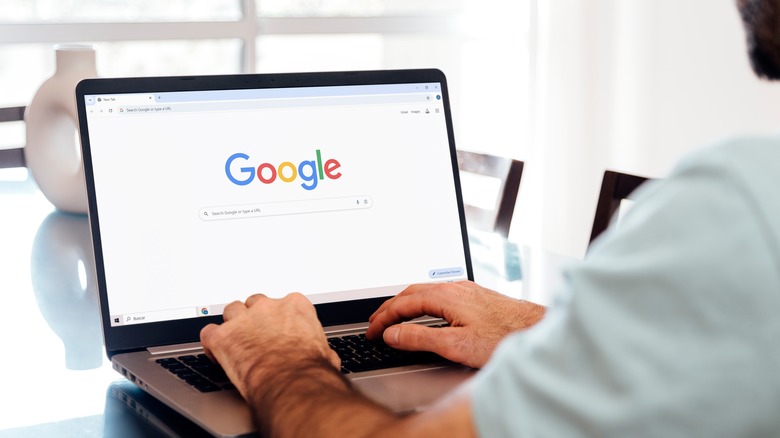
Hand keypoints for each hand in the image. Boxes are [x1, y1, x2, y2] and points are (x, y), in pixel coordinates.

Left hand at [200, 293, 340, 400]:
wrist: (292, 383)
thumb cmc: (309, 369)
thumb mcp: (324, 353)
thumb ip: (319, 348)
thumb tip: (328, 359)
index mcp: (295, 306)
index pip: (283, 303)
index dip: (278, 318)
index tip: (278, 330)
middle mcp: (268, 307)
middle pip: (255, 303)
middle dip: (254, 318)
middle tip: (255, 335)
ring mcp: (243, 320)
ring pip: (231, 311)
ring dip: (232, 324)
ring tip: (234, 340)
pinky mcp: (223, 337)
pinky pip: (209, 332)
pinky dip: (211, 343)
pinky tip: (217, 352)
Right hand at [366, 281, 544, 368]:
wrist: (536, 330)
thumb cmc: (504, 337)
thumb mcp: (456, 344)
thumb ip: (420, 339)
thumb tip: (393, 334)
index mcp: (445, 296)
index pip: (403, 303)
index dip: (383, 318)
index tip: (372, 331)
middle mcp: (455, 287)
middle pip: (411, 292)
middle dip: (390, 307)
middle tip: (375, 322)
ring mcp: (466, 290)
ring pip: (425, 291)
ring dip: (405, 303)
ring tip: (394, 317)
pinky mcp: (475, 296)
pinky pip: (439, 294)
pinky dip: (422, 303)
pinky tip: (426, 312)